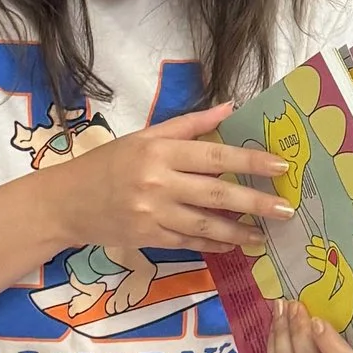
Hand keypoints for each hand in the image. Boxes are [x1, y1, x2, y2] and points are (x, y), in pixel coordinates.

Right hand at [44, 105, 282, 271]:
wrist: (65, 202)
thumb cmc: (107, 164)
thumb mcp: (144, 137)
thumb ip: (189, 125)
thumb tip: (231, 108)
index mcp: (159, 151)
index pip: (213, 155)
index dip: (249, 162)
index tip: (281, 166)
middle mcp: (158, 182)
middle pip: (216, 193)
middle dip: (256, 202)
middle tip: (287, 209)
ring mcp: (153, 214)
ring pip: (206, 225)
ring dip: (240, 231)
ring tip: (265, 235)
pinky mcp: (148, 239)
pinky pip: (188, 243)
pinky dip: (213, 245)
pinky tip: (233, 244)